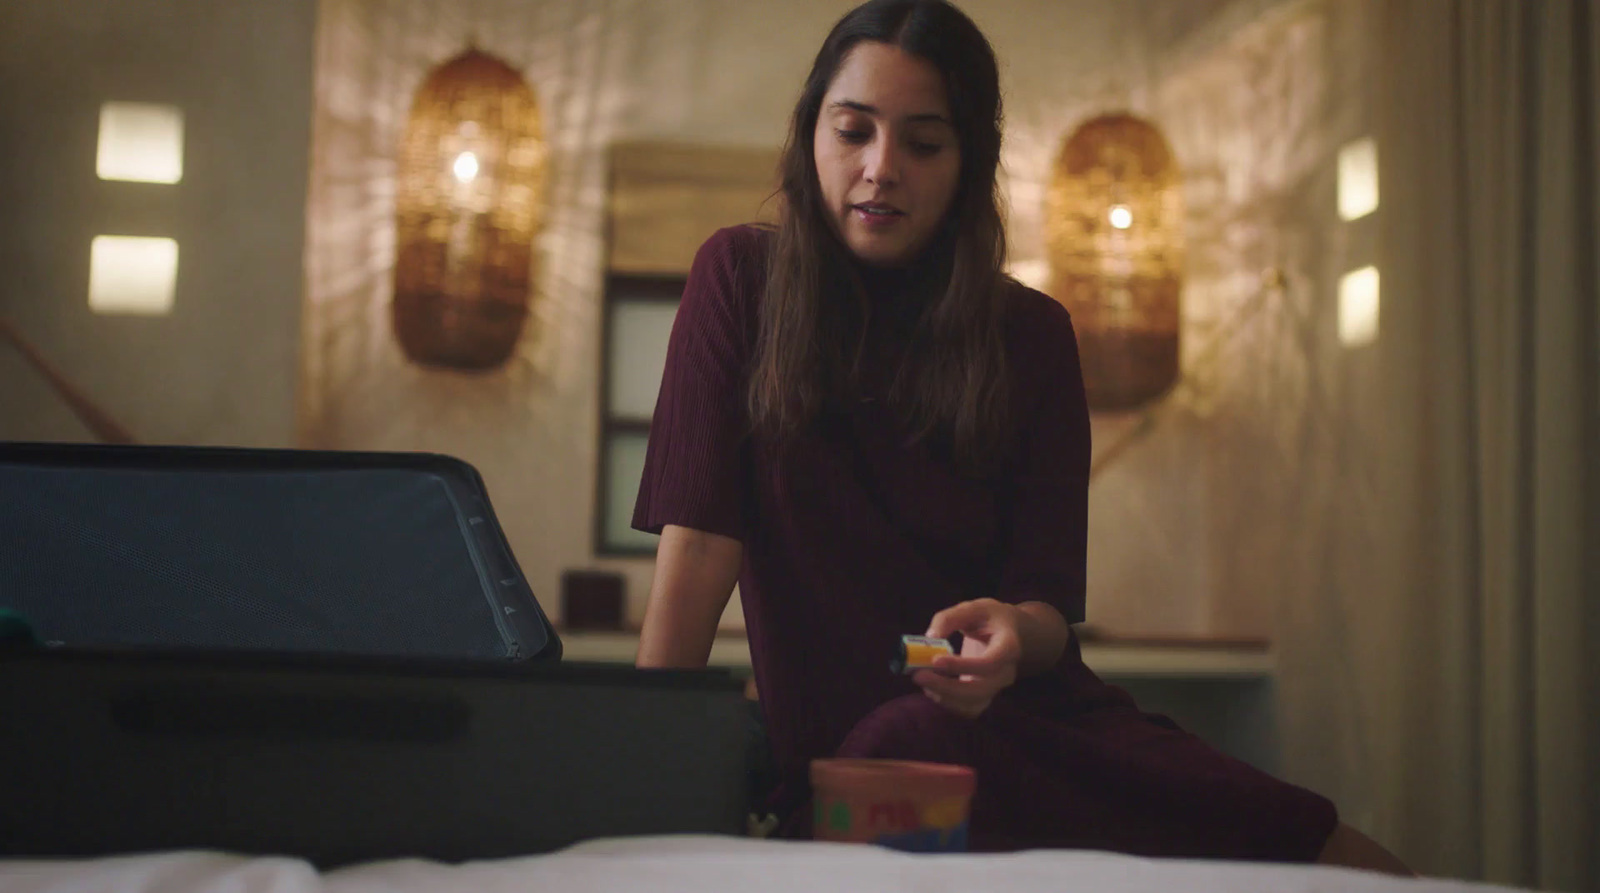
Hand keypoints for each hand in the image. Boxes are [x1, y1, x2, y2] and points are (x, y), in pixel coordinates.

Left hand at [912, 598, 1021, 718]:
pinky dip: (948, 703)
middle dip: (947, 687)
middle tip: (918, 675)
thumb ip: (950, 618)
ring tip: (922, 680)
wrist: (1010, 632)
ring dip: (945, 697)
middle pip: (981, 689)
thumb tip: (930, 638)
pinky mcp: (986, 695)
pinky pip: (969, 709)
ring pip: (974, 704)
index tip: (936, 660)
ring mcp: (997, 687)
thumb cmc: (990, 617)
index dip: (963, 666)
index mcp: (1008, 646)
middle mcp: (1006, 671)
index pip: (990, 662)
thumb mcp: (973, 607)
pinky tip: (931, 689)